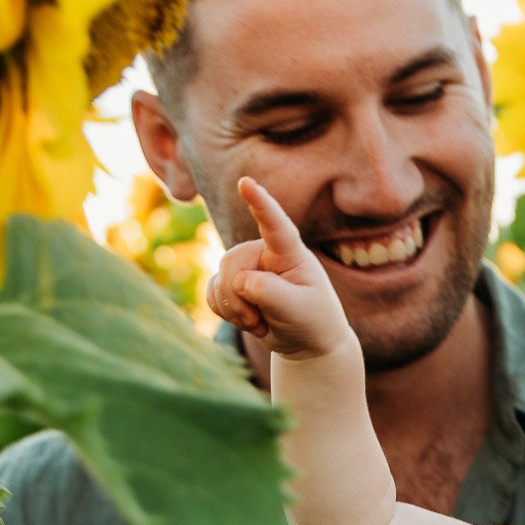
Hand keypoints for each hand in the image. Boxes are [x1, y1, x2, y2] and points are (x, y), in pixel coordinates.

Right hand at [205, 177, 350, 358]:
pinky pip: (211, 293)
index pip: (274, 224)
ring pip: (220, 281)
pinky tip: (248, 321)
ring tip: (260, 323)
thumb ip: (270, 292)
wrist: (305, 341)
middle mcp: (265, 252)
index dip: (259, 202)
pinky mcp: (232, 281)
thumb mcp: (298, 309)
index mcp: (290, 252)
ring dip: (234, 310)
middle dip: (238, 299)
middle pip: (232, 264)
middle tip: (260, 324)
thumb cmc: (312, 320)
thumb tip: (240, 279)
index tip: (245, 182)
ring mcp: (246, 265)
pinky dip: (224, 312)